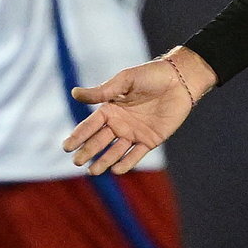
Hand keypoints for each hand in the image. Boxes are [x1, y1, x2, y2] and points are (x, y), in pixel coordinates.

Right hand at [63, 47, 217, 173]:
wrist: (181, 80)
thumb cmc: (151, 76)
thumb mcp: (124, 81)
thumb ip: (102, 91)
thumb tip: (74, 93)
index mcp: (110, 109)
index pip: (90, 125)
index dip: (78, 136)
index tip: (66, 147)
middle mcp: (120, 123)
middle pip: (100, 140)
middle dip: (88, 151)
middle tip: (76, 161)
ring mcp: (135, 132)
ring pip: (115, 151)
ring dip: (104, 161)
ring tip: (92, 171)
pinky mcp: (151, 139)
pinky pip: (136, 154)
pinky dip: (127, 162)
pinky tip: (116, 169)